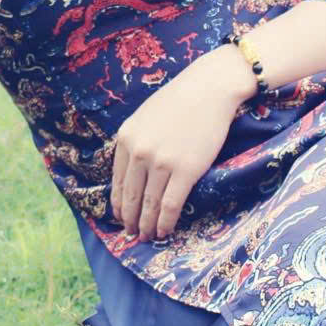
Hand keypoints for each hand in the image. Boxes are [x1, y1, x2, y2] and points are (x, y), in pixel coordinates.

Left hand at [110, 45, 249, 240]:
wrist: (209, 88)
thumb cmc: (179, 100)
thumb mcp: (145, 117)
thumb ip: (135, 141)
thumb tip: (132, 171)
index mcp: (126, 137)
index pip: (116, 180)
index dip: (118, 203)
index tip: (120, 216)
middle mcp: (139, 152)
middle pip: (130, 196)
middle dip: (129, 219)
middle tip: (131, 235)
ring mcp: (161, 163)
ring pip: (149, 204)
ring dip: (147, 225)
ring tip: (147, 237)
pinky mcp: (185, 171)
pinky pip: (170, 205)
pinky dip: (165, 223)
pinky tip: (164, 232)